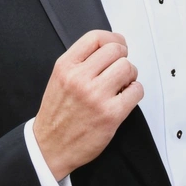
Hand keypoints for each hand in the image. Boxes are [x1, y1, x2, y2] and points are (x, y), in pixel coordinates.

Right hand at [31, 29, 144, 180]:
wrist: (49, 148)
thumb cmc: (57, 115)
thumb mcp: (60, 79)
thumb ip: (81, 61)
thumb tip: (112, 46)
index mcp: (65, 67)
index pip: (96, 38)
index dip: (113, 39)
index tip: (119, 46)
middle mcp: (79, 79)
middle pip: (116, 50)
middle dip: (122, 58)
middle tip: (119, 70)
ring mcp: (96, 96)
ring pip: (128, 67)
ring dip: (130, 75)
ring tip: (122, 84)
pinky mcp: (111, 114)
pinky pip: (136, 90)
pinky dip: (135, 91)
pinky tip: (125, 97)